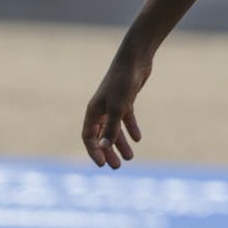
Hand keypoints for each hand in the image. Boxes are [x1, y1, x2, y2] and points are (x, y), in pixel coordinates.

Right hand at [82, 50, 151, 168]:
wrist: (135, 60)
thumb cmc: (123, 83)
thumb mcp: (118, 108)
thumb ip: (111, 129)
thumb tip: (104, 149)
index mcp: (93, 111)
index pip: (89, 137)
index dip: (94, 151)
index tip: (103, 165)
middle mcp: (101, 109)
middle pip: (102, 135)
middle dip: (108, 151)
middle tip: (117, 166)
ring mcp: (114, 104)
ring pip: (115, 128)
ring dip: (121, 143)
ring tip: (130, 158)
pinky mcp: (126, 99)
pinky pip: (126, 118)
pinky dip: (131, 128)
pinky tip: (138, 139)